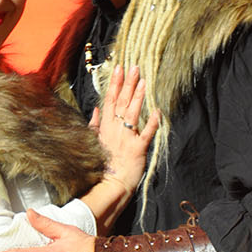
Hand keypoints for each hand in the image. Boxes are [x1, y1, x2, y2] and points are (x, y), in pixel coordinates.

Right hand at [90, 65, 160, 197]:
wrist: (109, 184)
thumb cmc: (102, 165)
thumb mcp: (93, 142)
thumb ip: (95, 125)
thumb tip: (95, 109)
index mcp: (105, 127)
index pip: (110, 100)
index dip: (115, 83)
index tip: (119, 68)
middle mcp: (115, 129)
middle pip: (121, 102)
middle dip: (128, 83)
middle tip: (135, 67)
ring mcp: (126, 138)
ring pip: (132, 113)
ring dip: (138, 96)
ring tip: (144, 81)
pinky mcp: (137, 149)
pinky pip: (146, 133)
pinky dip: (152, 122)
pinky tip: (157, 111)